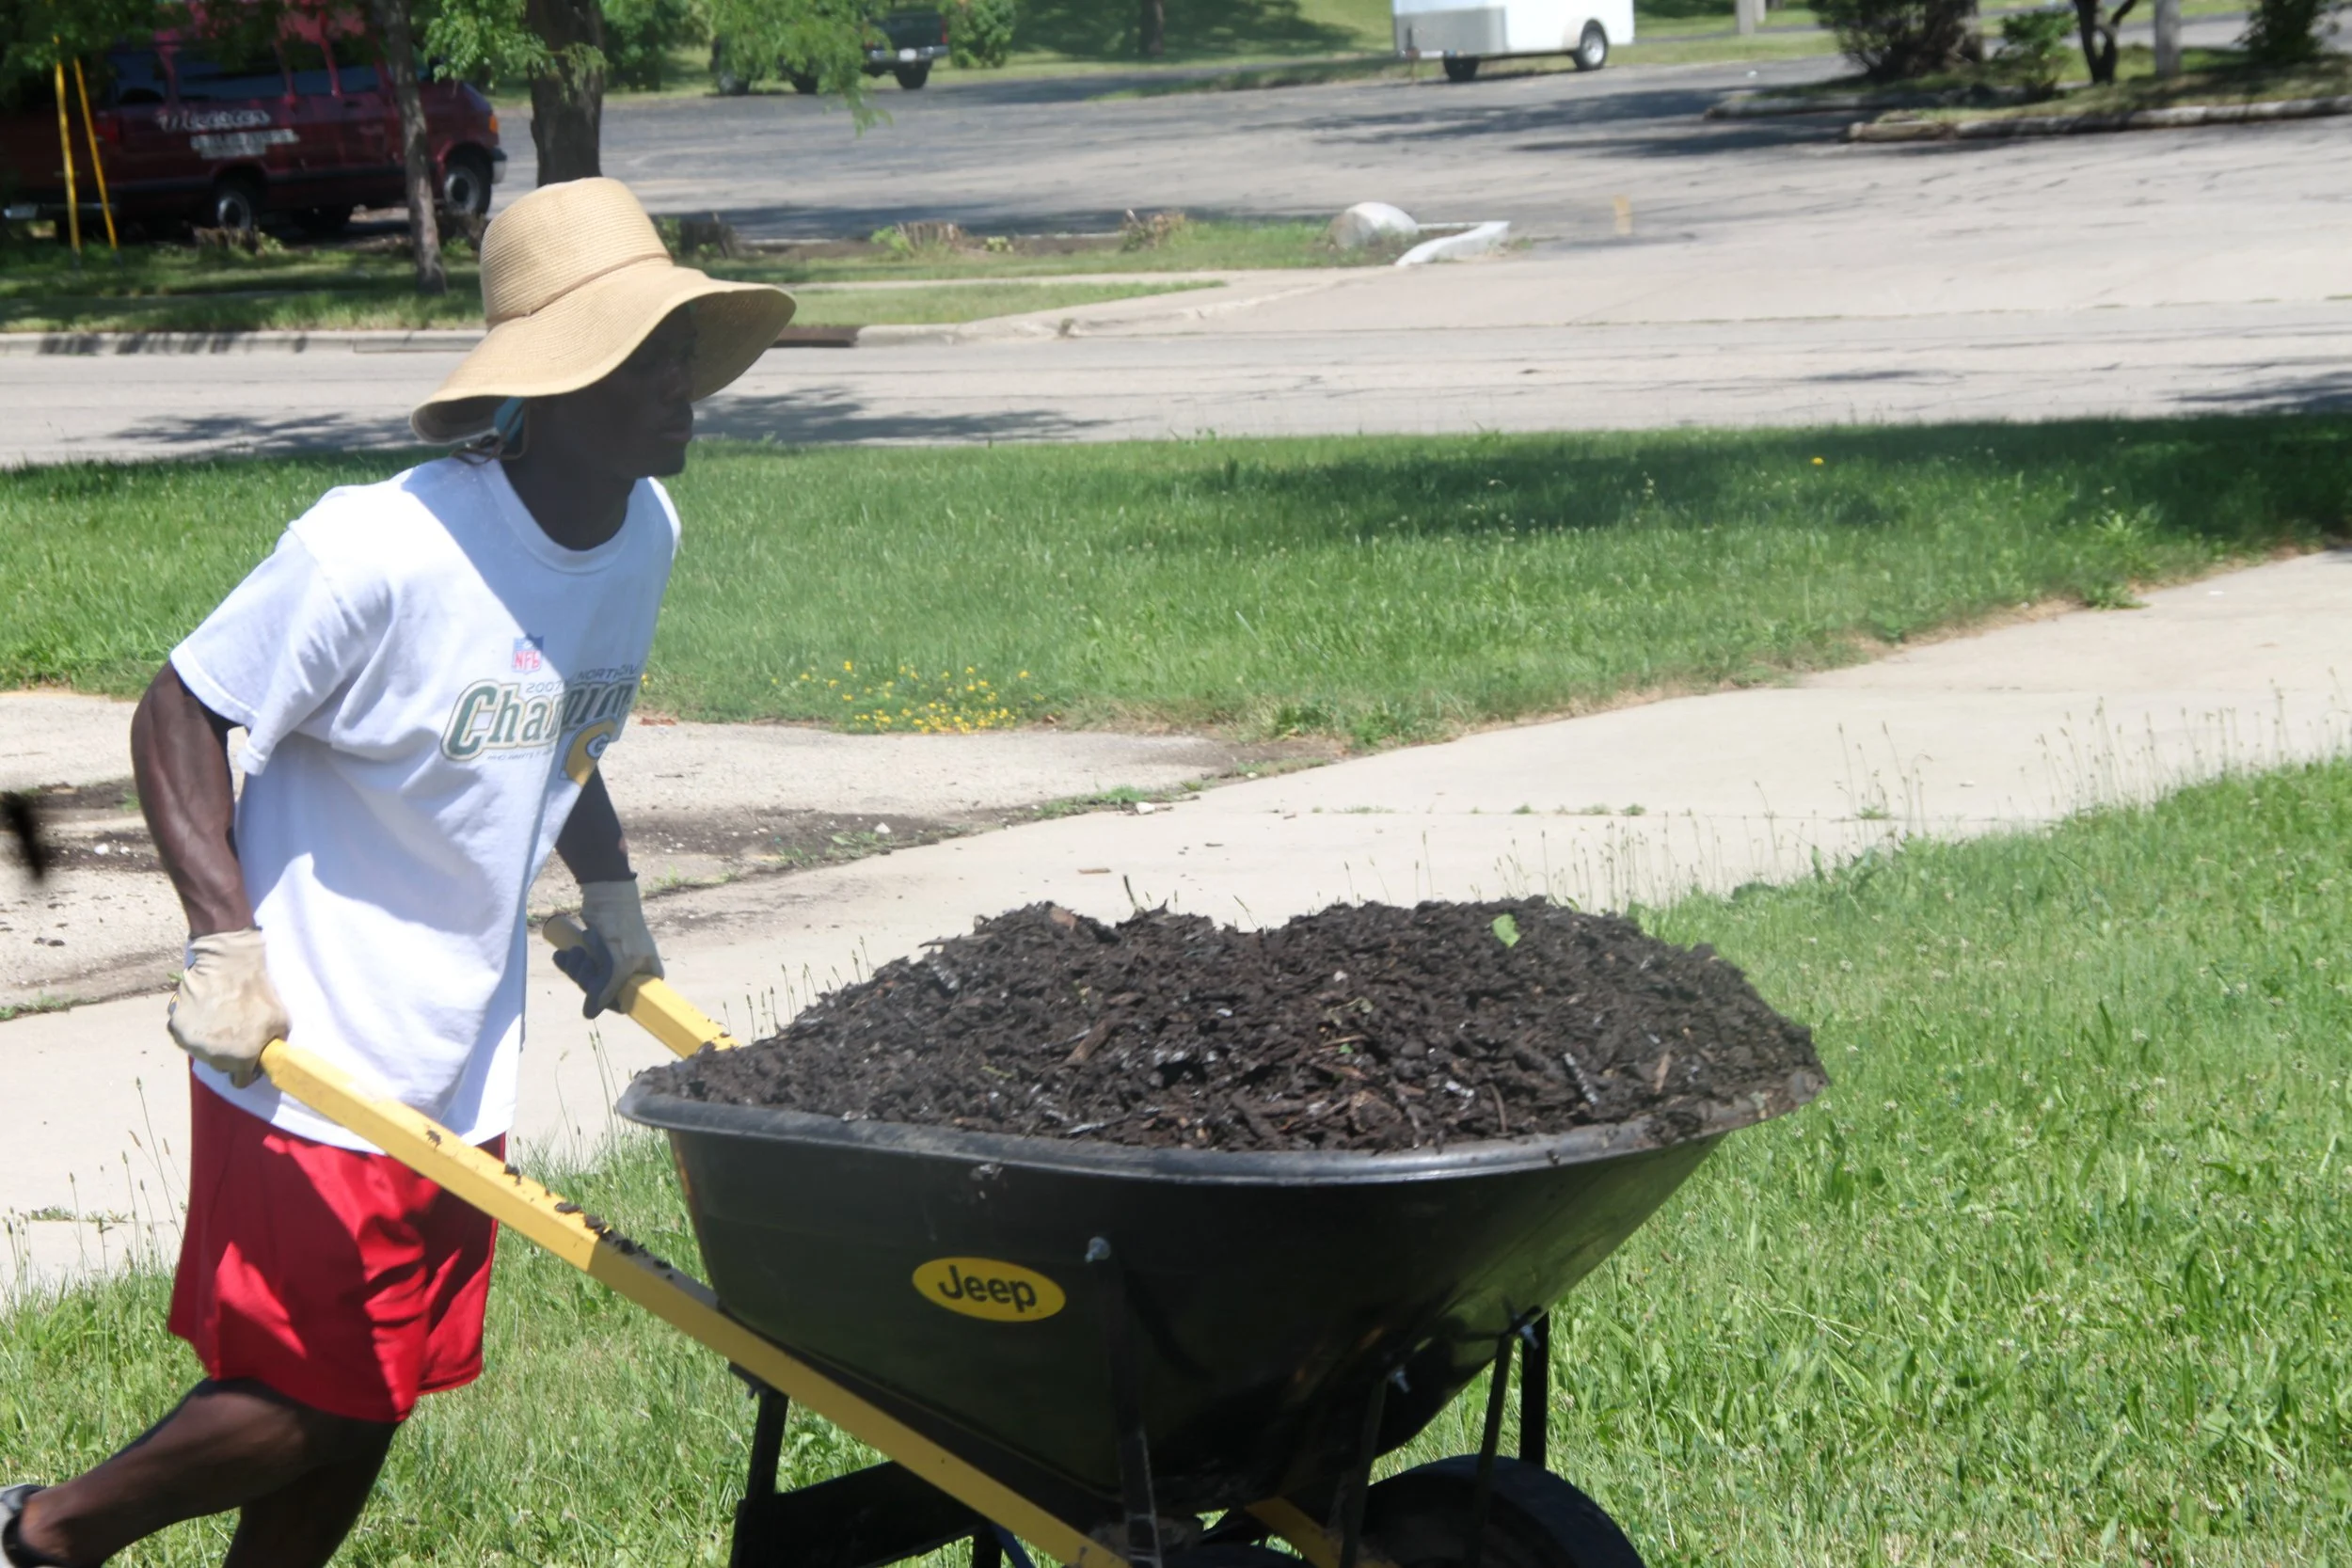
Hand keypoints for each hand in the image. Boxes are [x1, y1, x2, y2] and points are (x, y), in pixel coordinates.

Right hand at [169, 928, 289, 1088]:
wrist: (228, 967)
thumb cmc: (258, 994)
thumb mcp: (280, 1022)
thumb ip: (273, 1045)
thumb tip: (267, 1056)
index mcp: (240, 1059)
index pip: (241, 1082)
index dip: (248, 1071)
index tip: (251, 1058)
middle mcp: (213, 1057)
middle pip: (221, 1067)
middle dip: (230, 1056)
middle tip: (236, 1035)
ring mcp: (192, 1043)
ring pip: (202, 1052)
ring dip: (211, 1043)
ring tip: (220, 1021)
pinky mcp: (176, 1028)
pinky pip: (186, 1037)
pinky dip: (194, 1029)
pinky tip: (204, 1014)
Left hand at [578, 878, 661, 1014]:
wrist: (606, 896)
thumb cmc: (621, 928)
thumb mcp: (618, 963)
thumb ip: (607, 990)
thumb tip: (589, 1014)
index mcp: (647, 975)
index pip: (629, 1002)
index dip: (610, 1001)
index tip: (597, 993)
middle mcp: (631, 971)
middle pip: (604, 993)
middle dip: (588, 979)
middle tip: (585, 962)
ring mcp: (612, 962)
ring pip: (590, 981)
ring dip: (577, 969)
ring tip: (574, 951)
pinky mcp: (595, 953)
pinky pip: (579, 967)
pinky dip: (569, 963)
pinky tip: (561, 955)